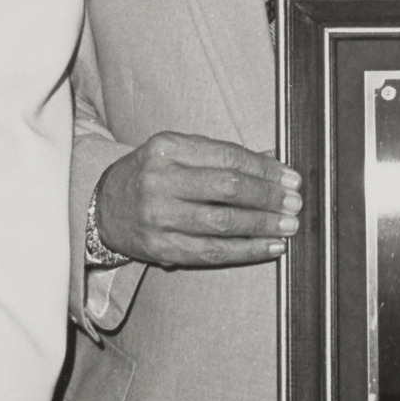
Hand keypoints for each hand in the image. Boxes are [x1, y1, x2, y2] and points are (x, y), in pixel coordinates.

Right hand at [95, 133, 298, 268]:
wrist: (105, 207)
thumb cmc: (150, 175)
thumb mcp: (178, 152)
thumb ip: (221, 156)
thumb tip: (273, 162)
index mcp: (167, 148)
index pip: (228, 157)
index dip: (265, 170)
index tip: (290, 178)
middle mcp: (160, 180)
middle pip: (228, 189)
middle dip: (268, 197)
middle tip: (294, 202)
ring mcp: (158, 216)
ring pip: (223, 223)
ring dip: (263, 225)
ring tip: (288, 225)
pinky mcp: (161, 247)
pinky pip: (213, 252)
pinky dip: (247, 251)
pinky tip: (270, 246)